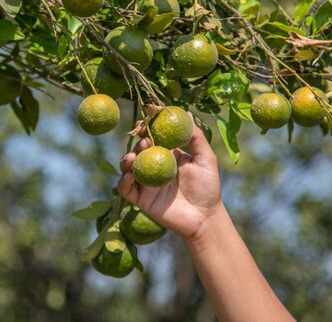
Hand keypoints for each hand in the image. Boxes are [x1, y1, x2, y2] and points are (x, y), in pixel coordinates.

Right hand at [117, 116, 222, 240]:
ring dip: (126, 160)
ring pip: (128, 167)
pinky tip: (131, 177)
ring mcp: (146, 182)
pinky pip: (125, 189)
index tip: (146, 123)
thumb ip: (195, 137)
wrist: (204, 217)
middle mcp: (154, 166)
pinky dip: (123, 181)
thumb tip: (187, 114)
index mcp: (168, 154)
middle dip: (137, 144)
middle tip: (145, 143)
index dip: (146, 129)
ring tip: (133, 159)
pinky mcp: (141, 199)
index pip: (153, 137)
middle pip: (138, 150)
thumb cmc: (208, 187)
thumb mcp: (205, 159)